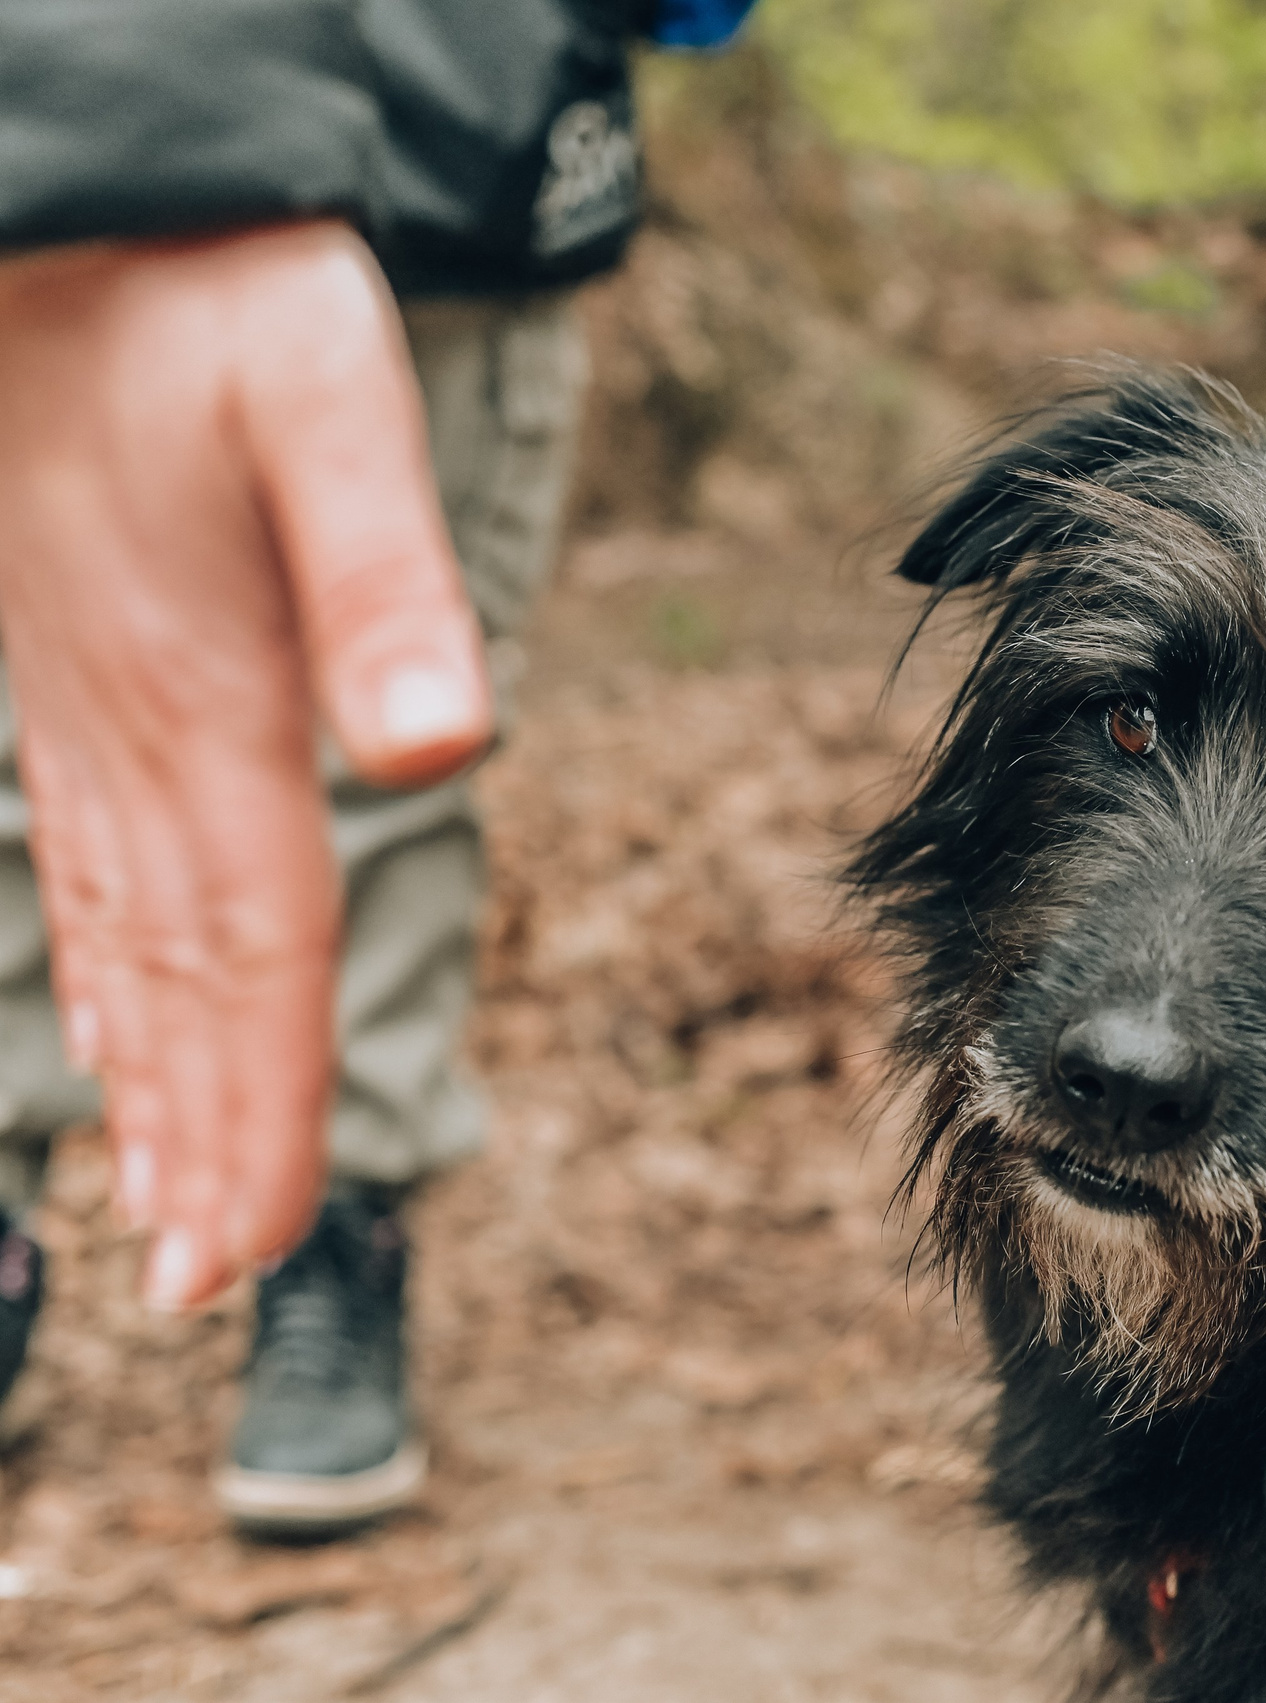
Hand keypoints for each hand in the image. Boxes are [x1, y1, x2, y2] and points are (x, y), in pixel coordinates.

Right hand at [0, 222, 491, 1307]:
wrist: (81, 224)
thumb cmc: (217, 307)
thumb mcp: (329, 406)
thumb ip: (389, 577)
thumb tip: (451, 740)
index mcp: (214, 705)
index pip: (258, 952)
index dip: (266, 1103)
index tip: (259, 1240)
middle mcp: (141, 738)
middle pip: (186, 980)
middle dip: (204, 1135)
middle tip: (208, 1283)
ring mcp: (94, 718)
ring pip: (130, 941)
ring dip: (151, 1078)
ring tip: (160, 1206)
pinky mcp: (79, 682)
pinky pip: (92, 868)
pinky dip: (110, 972)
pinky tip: (109, 1030)